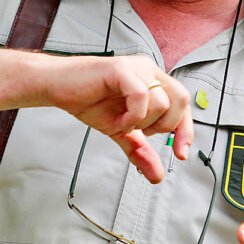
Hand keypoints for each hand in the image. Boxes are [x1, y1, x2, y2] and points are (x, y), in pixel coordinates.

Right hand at [41, 54, 192, 182]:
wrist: (57, 86)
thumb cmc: (88, 100)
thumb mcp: (120, 131)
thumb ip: (139, 150)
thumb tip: (156, 175)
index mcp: (153, 81)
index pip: (183, 105)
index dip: (186, 131)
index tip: (181, 155)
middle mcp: (149, 70)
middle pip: (181, 101)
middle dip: (164, 126)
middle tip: (140, 132)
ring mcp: (136, 68)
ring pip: (162, 102)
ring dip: (142, 122)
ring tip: (121, 122)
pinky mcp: (121, 69)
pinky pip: (141, 95)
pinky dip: (132, 115)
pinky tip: (118, 120)